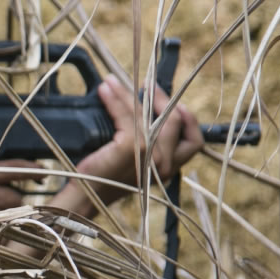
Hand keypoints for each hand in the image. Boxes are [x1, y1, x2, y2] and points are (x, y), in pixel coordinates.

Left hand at [57, 76, 202, 216]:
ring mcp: (149, 155)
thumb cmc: (105, 180)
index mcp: (169, 170)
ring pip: (147, 113)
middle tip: (147, 85)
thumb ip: (149, 148)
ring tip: (115, 82)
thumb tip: (146, 110)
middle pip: (175, 121)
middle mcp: (164, 164)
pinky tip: (105, 90)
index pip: (194, 143)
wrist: (86, 197)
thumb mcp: (135, 165)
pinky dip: (115, 97)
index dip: (189, 120)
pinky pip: (126, 113)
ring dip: (130, 92)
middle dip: (162, 98)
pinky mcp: (131, 146)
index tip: (178, 104)